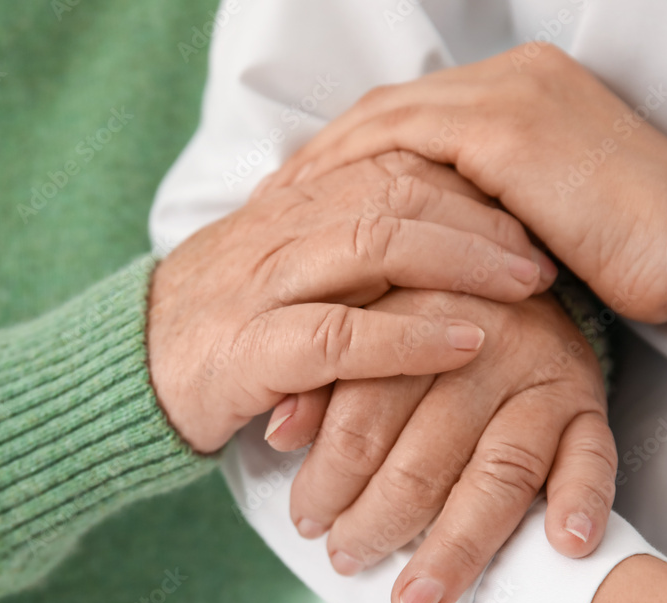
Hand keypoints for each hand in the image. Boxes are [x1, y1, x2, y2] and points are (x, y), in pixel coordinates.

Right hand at [147, 152, 553, 452]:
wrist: (124, 371)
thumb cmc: (218, 321)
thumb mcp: (279, 265)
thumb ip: (340, 241)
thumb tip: (431, 232)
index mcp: (291, 205)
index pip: (391, 166)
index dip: (464, 185)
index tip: (523, 213)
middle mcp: (279, 230)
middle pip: (395, 193)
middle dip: (480, 217)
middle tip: (542, 252)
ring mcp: (263, 287)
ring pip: (374, 245)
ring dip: (462, 261)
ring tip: (527, 288)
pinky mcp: (250, 350)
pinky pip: (340, 335)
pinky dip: (410, 335)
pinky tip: (465, 342)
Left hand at [261, 43, 666, 323]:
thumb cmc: (631, 252)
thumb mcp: (544, 219)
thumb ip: (486, 208)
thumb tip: (429, 242)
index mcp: (521, 95)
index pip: (414, 120)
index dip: (354, 157)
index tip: (309, 198)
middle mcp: (511, 80)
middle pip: (388, 113)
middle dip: (325, 158)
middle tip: (272, 199)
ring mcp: (509, 96)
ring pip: (386, 122)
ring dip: (327, 165)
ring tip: (278, 207)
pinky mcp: (509, 130)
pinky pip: (405, 144)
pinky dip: (355, 173)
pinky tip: (318, 207)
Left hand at [266, 287, 617, 602]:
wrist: (518, 274)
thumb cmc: (425, 318)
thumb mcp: (364, 327)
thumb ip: (321, 379)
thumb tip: (277, 433)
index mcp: (416, 317)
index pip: (362, 413)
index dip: (328, 476)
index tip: (307, 520)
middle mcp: (484, 344)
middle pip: (425, 455)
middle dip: (377, 521)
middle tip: (346, 556)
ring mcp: (542, 374)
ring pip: (498, 473)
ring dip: (457, 546)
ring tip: (417, 598)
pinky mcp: (590, 401)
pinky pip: (593, 456)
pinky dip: (583, 501)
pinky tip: (564, 543)